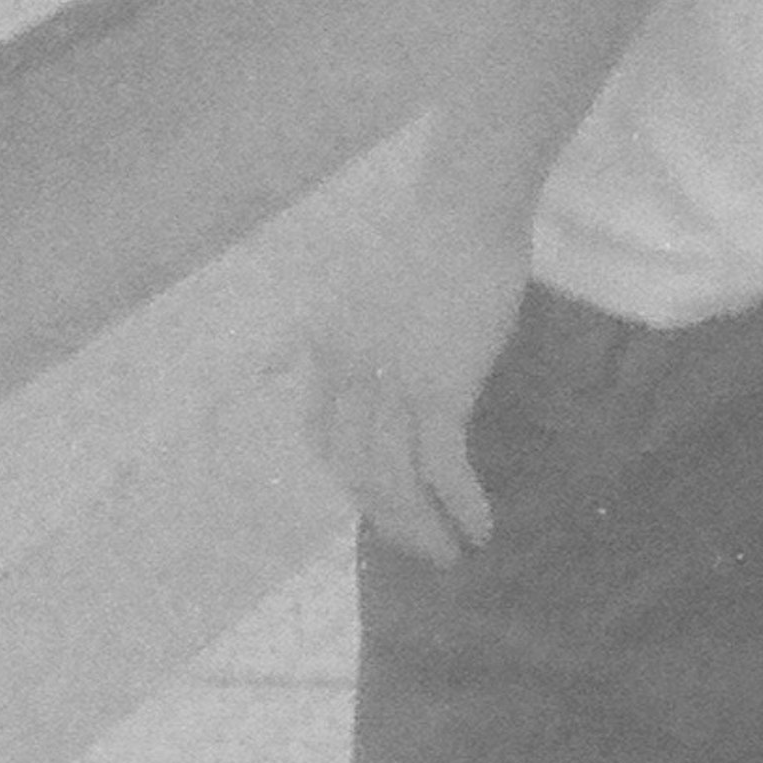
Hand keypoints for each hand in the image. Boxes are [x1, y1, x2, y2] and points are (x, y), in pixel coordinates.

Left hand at [302, 204, 529, 564]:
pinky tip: (482, 525)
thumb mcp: (354, 289)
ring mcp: (392, 384)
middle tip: (423, 548)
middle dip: (391, 519)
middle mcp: (348, 374)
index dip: (352, 480)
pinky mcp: (440, 389)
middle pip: (359, 471)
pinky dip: (461, 504)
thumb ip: (322, 336)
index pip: (324, 438)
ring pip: (398, 480)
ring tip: (454, 554)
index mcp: (326, 349)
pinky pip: (444, 468)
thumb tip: (280, 369)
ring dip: (425, 527)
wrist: (466, 208)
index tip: (382, 503)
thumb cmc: (425, 238)